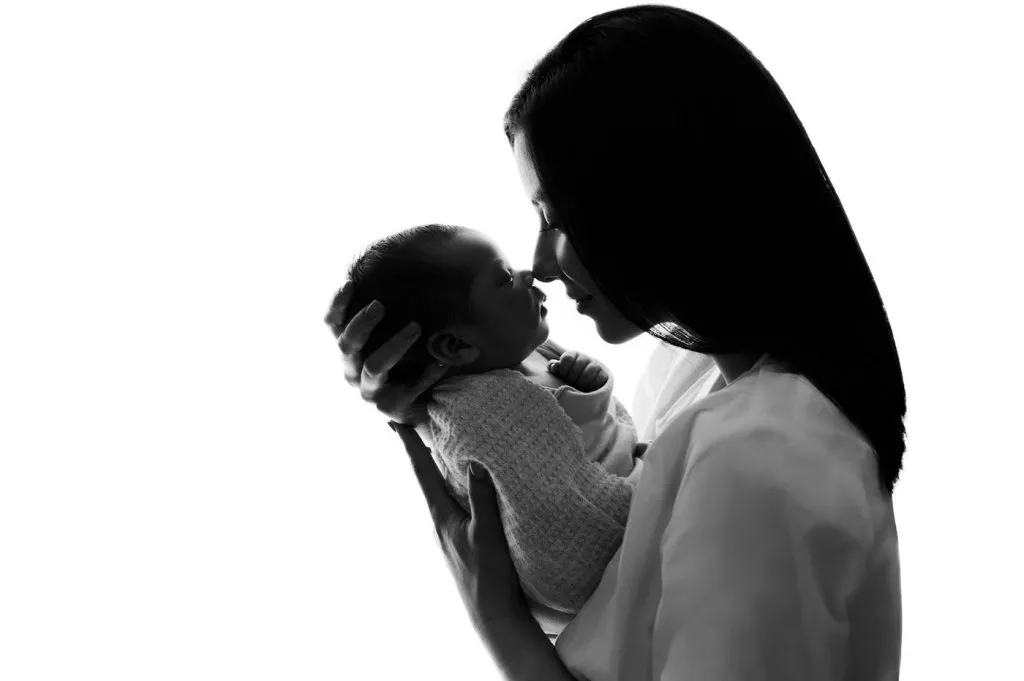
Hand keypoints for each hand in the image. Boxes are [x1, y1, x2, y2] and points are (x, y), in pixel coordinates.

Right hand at [324, 281, 448, 424]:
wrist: (416, 405)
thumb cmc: (400, 361)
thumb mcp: (388, 335)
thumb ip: (388, 309)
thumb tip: (404, 261)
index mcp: (349, 350)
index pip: (332, 325)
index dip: (337, 305)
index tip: (350, 283)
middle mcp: (352, 370)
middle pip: (346, 345)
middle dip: (362, 323)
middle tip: (380, 305)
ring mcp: (370, 391)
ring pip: (374, 366)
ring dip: (394, 345)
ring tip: (416, 327)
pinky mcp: (391, 408)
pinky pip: (408, 389)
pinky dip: (425, 374)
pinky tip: (441, 363)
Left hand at [388, 422, 527, 630]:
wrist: (491, 615)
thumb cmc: (488, 576)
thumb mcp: (487, 534)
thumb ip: (481, 498)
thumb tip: (474, 463)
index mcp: (440, 517)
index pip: (422, 473)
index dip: (410, 447)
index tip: (395, 423)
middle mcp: (438, 523)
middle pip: (425, 479)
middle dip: (419, 452)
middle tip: (410, 426)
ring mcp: (447, 533)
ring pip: (438, 492)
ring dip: (434, 468)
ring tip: (433, 446)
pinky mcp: (459, 541)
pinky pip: (450, 504)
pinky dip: (449, 486)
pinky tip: (458, 486)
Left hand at [547, 349, 607, 391]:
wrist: (586, 387)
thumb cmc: (569, 378)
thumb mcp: (560, 373)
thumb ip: (554, 367)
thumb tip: (555, 366)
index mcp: (572, 355)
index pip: (567, 358)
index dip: (563, 369)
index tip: (563, 376)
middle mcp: (584, 358)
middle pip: (579, 365)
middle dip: (573, 377)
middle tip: (571, 383)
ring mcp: (596, 365)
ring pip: (590, 370)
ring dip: (583, 382)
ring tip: (580, 387)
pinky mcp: (605, 374)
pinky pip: (600, 378)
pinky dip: (593, 385)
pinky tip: (589, 389)